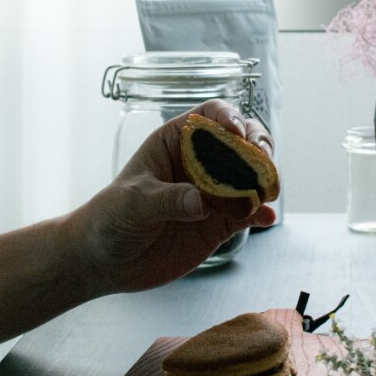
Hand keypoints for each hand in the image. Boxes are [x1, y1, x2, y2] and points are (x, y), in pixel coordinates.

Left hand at [66, 99, 277, 294]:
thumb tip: (201, 202)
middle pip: (240, 141)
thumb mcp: (133, 202)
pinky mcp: (220, 222)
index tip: (237, 131)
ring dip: (265, 178)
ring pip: (251, 175)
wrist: (106, 260)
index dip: (227, 116)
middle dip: (257, 145)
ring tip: (269, 190)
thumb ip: (167, 200)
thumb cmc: (111, 217)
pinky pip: (248, 212)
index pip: (208, 116)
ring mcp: (213, 192)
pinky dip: (261, 213)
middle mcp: (200, 162)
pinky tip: (266, 217)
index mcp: (175, 141)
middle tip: (263, 160)